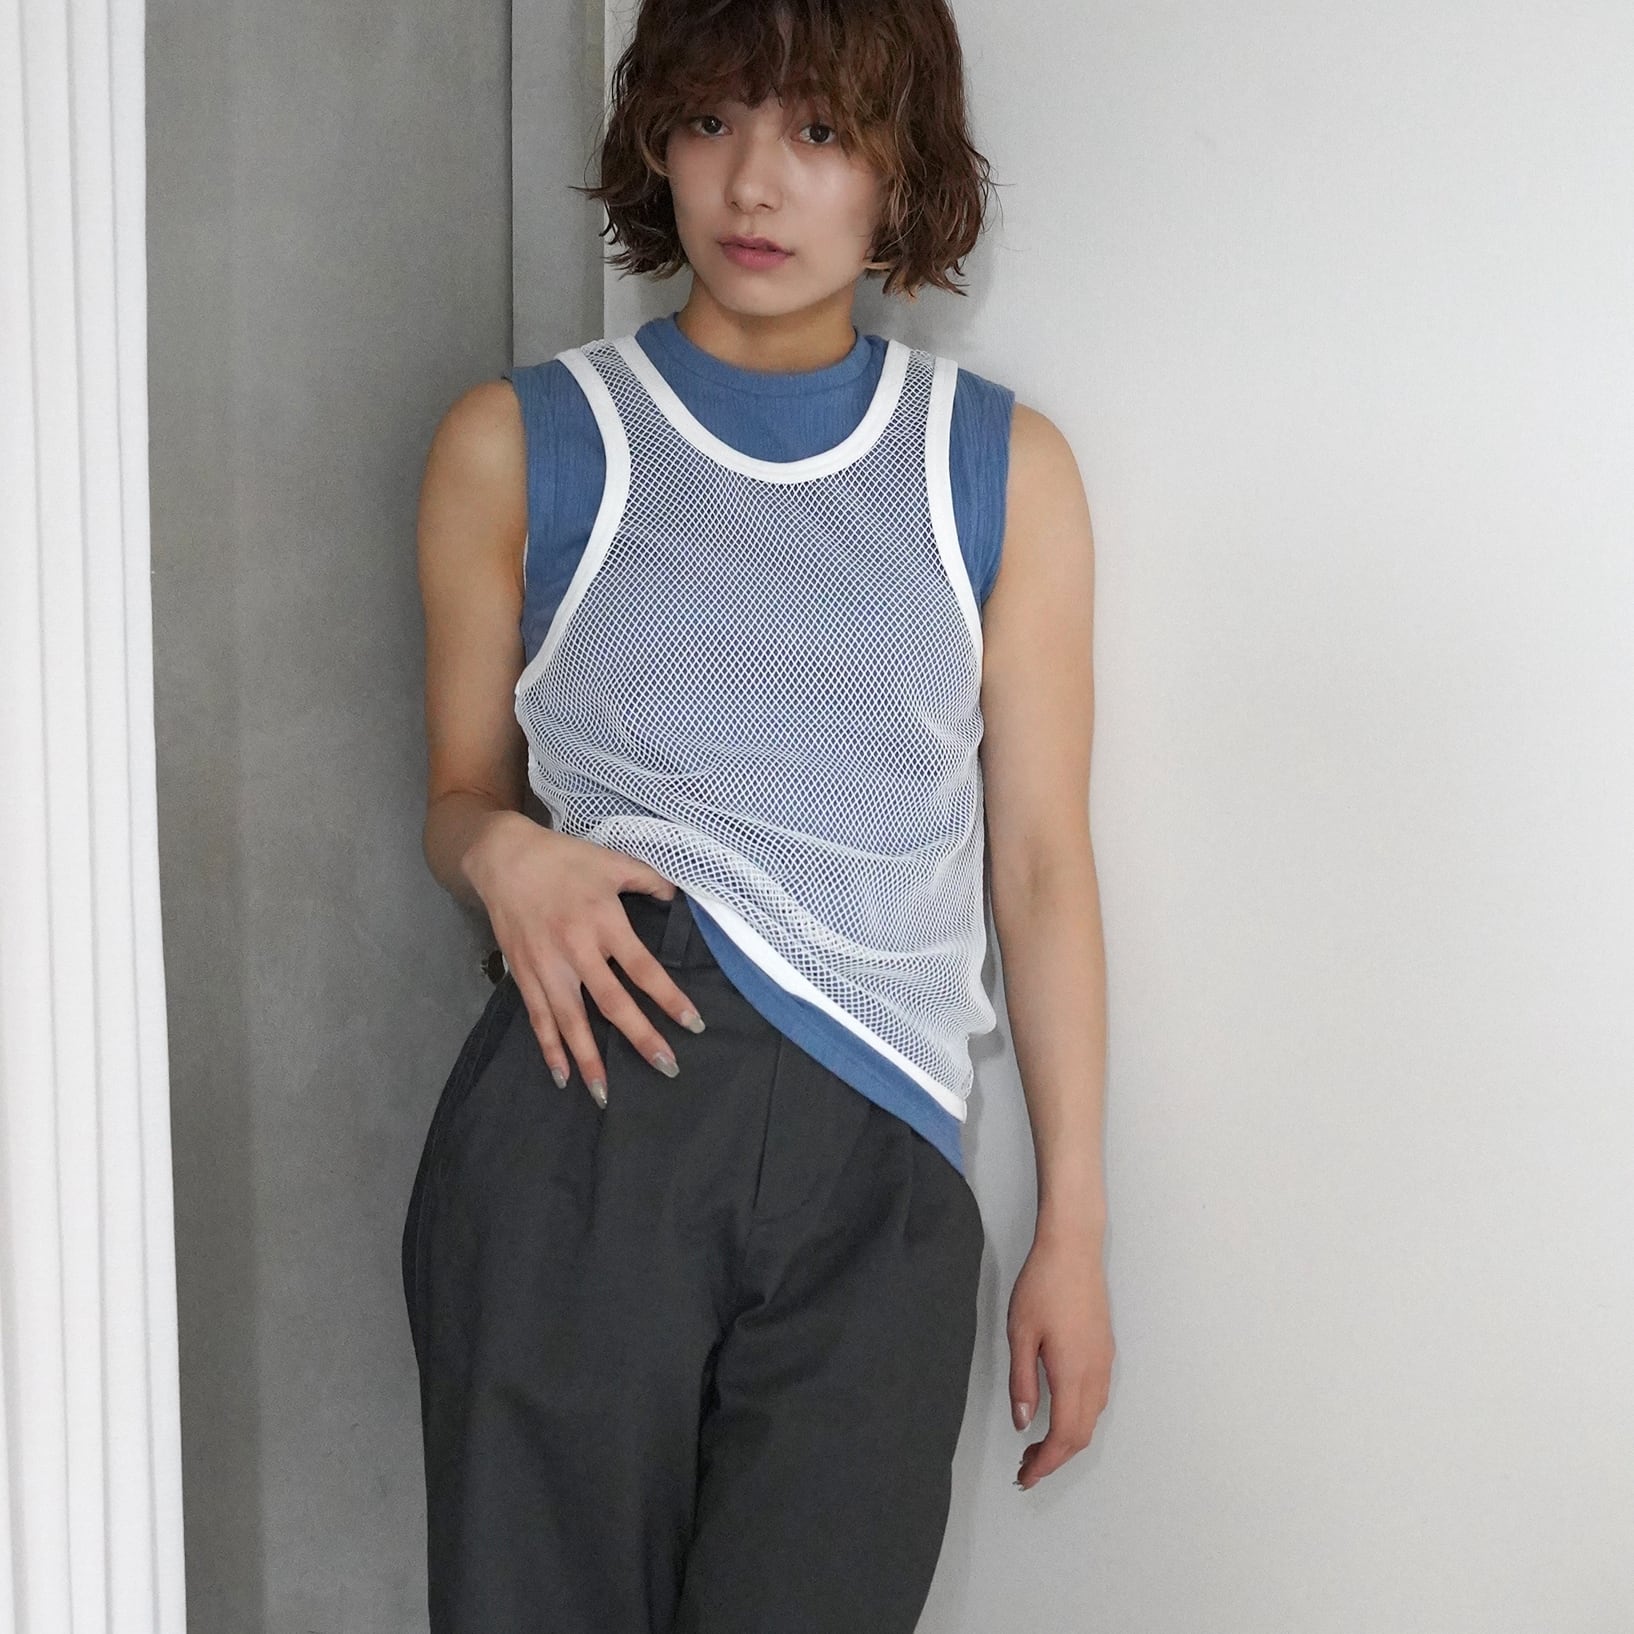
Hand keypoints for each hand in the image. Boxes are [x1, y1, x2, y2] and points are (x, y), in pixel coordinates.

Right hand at [463, 814, 704, 1106]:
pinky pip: (538, 1018)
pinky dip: (549, 1048)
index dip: (668, 998)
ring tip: (605, 1094)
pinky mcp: (523, 974)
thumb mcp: (611, 860)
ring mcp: (547, 966)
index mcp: (604, 922)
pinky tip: (562, 1076)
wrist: (504, 858)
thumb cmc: (563, 859)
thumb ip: (648, 879)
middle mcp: (576, 949)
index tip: (693, 1024)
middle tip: (667, 1067)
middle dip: (640, 1037)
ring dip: (589, 1059)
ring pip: (571, 1021)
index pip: (643, 968)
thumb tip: (678, 897)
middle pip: (612, 1003)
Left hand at [1007, 1219, 1113, 1490]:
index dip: (1046, 1464)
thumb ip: (1023, 1382)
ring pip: (1092, 1418)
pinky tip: (1058, 1413)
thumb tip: (1024, 1424)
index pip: (1064, 1436)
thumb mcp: (1021, 1333)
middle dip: (1056, 1458)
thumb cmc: (1043, 1285)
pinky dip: (1079, 1419)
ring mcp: (1105, 1362)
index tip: (1026, 1477)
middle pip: (1082, 1434)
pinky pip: (1097, 1399)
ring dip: (1068, 1439)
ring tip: (1037, 1445)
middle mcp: (1095, 1374)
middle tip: (1026, 1467)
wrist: (1074, 1248)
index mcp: (1073, 1374)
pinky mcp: (1105, 1350)